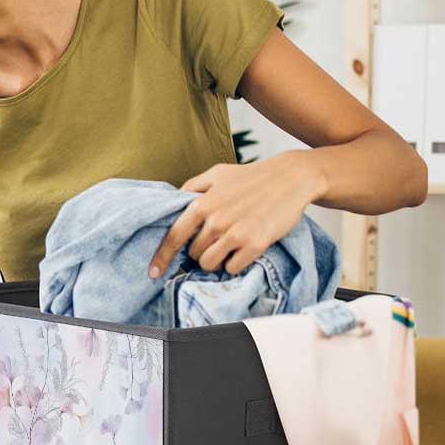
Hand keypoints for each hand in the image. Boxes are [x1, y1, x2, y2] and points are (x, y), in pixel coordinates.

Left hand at [148, 151, 327, 278]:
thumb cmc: (252, 177)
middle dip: (201, 252)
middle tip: (217, 241)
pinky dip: (235, 263)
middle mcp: (216, 219)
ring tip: (229, 246)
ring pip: (210, 264)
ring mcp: (235, 233)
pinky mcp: (254, 244)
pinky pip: (232, 268)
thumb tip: (173, 203)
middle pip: (193, 254)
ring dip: (216, 261)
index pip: (174, 236)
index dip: (162, 257)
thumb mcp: (217, 173)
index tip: (153, 272)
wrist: (291, 178)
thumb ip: (193, 187)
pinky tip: (243, 249)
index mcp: (202, 203)